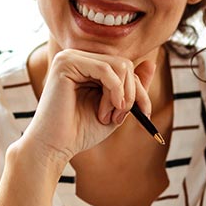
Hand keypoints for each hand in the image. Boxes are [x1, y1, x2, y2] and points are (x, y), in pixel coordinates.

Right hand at [21, 49, 154, 163]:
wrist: (54, 147)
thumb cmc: (80, 131)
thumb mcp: (116, 108)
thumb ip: (132, 87)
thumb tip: (151, 62)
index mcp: (87, 66)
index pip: (125, 68)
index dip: (140, 90)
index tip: (145, 114)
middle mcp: (78, 57)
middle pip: (125, 64)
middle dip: (133, 94)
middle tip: (121, 118)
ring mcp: (70, 57)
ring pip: (119, 66)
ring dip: (122, 96)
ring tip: (109, 117)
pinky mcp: (66, 63)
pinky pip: (106, 69)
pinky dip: (114, 92)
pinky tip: (104, 112)